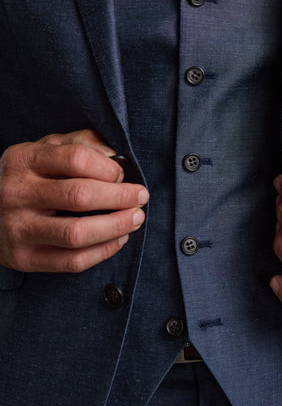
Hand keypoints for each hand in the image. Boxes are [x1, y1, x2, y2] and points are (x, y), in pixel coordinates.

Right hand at [0, 129, 147, 272]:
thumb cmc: (27, 176)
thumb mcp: (45, 149)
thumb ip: (80, 144)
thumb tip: (115, 157)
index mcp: (24, 159)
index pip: (76, 159)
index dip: (108, 168)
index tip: (122, 175)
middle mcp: (16, 193)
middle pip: (80, 196)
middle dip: (120, 197)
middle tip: (141, 197)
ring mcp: (17, 228)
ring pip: (77, 233)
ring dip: (116, 227)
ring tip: (135, 218)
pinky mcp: (22, 258)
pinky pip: (71, 261)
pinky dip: (103, 251)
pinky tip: (118, 239)